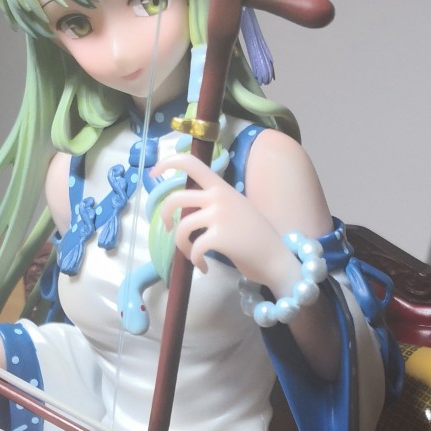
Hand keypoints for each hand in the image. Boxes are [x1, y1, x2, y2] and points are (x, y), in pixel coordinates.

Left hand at [161, 153, 293, 288]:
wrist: (277, 258)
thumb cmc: (255, 237)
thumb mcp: (236, 208)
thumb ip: (214, 202)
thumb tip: (186, 209)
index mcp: (221, 187)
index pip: (191, 162)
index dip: (167, 163)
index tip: (154, 173)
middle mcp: (219, 197)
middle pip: (175, 198)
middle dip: (163, 215)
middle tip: (166, 228)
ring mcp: (219, 216)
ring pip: (181, 228)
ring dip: (182, 246)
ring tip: (192, 255)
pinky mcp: (220, 237)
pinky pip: (194, 248)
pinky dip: (195, 261)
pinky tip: (204, 268)